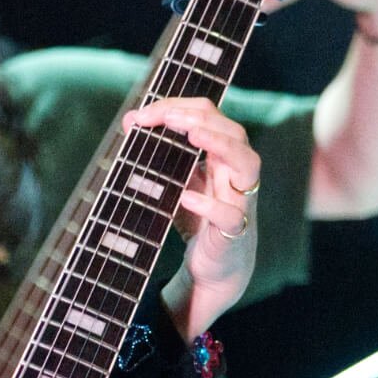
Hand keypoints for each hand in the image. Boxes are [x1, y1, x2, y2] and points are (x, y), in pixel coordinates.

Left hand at [121, 94, 259, 334]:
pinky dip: (209, 205)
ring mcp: (239, 201)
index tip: (143, 114)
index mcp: (221, 158)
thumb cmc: (197, 219)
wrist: (214, 270)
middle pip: (234, 132)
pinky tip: (186, 198)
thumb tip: (130, 121)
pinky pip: (230, 215)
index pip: (211, 118)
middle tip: (167, 117)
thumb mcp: (176, 181)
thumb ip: (158, 153)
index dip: (180, 108)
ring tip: (192, 135)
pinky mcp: (233, 232)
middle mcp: (235, 174)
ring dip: (220, 144)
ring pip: (247, 164)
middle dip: (200, 118)